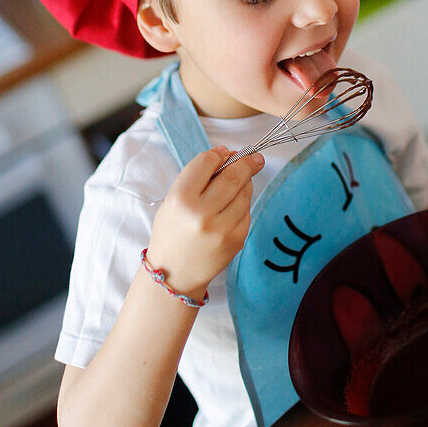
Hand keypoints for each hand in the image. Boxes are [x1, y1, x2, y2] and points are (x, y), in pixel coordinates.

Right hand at [146, 146, 264, 295]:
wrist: (173, 273)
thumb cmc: (173, 231)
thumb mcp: (173, 200)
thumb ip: (198, 177)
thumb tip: (228, 156)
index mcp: (181, 199)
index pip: (206, 162)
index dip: (218, 154)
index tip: (225, 153)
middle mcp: (203, 213)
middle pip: (233, 175)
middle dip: (247, 162)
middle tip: (255, 157)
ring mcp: (222, 228)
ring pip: (244, 193)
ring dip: (244, 184)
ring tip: (234, 187)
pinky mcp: (237, 239)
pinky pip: (246, 211)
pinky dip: (242, 205)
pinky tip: (230, 210)